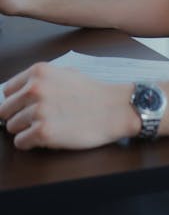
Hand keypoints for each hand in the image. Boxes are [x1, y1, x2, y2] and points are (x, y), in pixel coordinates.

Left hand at [0, 64, 137, 149]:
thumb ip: (41, 80)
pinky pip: (20, 142)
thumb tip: (20, 92)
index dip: (16, 101)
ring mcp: (38, 111)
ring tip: (45, 126)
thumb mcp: (64, 73)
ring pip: (12, 127)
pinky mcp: (43, 132)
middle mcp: (35, 89)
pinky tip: (45, 137)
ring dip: (25, 130)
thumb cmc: (91, 93)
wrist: (113, 109)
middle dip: (18, 116)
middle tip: (35, 120)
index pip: (8, 90)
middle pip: (6, 110)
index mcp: (39, 71)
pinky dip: (29, 143)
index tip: (24, 107)